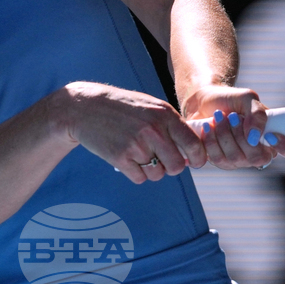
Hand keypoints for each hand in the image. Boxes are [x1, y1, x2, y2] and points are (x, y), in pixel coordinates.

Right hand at [58, 82, 207, 183]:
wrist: (85, 108)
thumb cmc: (121, 107)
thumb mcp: (150, 107)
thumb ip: (171, 126)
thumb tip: (192, 152)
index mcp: (164, 114)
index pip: (193, 144)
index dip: (198, 158)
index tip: (195, 162)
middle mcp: (153, 130)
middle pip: (177, 166)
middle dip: (170, 167)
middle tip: (160, 159)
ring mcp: (136, 145)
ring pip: (157, 174)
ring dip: (150, 170)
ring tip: (137, 153)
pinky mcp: (120, 157)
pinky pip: (139, 178)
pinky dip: (135, 173)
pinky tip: (127, 158)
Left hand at [182, 85, 284, 169]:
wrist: (205, 101)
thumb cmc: (231, 99)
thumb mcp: (247, 98)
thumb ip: (257, 114)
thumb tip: (255, 138)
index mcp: (276, 136)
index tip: (270, 134)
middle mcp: (262, 152)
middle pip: (259, 158)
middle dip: (241, 135)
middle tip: (232, 115)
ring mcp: (242, 160)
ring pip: (236, 158)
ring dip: (224, 134)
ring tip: (218, 116)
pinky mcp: (223, 162)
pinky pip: (218, 160)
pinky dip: (211, 141)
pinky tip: (209, 127)